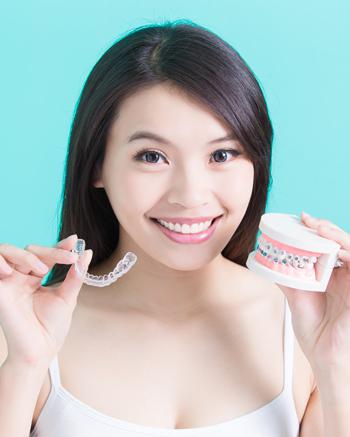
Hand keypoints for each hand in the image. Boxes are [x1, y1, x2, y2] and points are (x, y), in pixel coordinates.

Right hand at [0, 235, 92, 367]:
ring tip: (42, 269)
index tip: (74, 242)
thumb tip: (86, 253)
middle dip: (51, 252)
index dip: (59, 246)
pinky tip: (10, 270)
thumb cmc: (51, 328)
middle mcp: (21, 278)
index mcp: (36, 278)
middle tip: (70, 258)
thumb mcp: (67, 297)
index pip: (46, 255)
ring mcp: (9, 282)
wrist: (39, 351)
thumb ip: (75, 275)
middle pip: (30, 251)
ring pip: (8, 251)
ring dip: (26, 255)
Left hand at [277, 212, 349, 374]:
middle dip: (324, 227)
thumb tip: (267, 262)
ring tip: (319, 228)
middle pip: (338, 242)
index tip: (300, 220)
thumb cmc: (316, 332)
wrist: (326, 358)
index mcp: (329, 275)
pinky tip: (335, 247)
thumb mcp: (296, 299)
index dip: (315, 231)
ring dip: (337, 235)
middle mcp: (343, 275)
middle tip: (307, 220)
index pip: (325, 245)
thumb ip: (286, 279)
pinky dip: (349, 251)